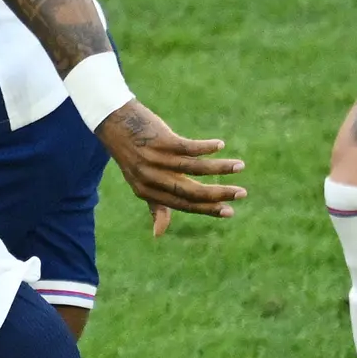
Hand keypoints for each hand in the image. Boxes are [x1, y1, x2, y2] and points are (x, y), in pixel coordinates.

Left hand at [99, 102, 245, 235]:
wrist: (114, 123)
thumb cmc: (132, 155)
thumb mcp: (140, 183)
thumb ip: (154, 206)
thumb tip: (158, 234)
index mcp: (148, 192)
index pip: (183, 204)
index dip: (207, 209)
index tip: (230, 211)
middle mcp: (151, 178)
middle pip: (190, 191)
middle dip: (219, 194)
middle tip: (242, 193)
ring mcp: (156, 159)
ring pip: (193, 168)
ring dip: (220, 168)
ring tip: (240, 166)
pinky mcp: (160, 140)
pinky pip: (187, 147)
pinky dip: (205, 147)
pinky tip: (220, 146)